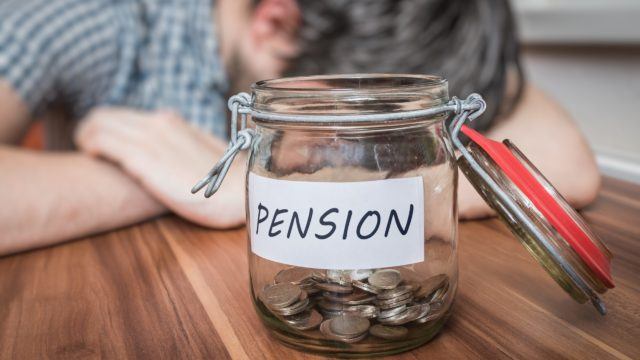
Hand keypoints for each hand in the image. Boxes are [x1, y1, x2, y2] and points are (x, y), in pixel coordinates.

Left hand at [75, 108, 245, 227]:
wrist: (240, 192)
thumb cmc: (226, 181)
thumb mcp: (203, 154)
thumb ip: (183, 146)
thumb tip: (174, 149)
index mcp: (172, 121)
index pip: (123, 115)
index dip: (106, 129)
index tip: (102, 148)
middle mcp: (158, 123)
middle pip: (104, 116)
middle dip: (88, 132)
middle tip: (88, 154)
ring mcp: (150, 139)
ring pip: (97, 124)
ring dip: (85, 138)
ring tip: (87, 156)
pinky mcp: (144, 159)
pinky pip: (102, 141)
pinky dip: (91, 147)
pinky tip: (93, 160)